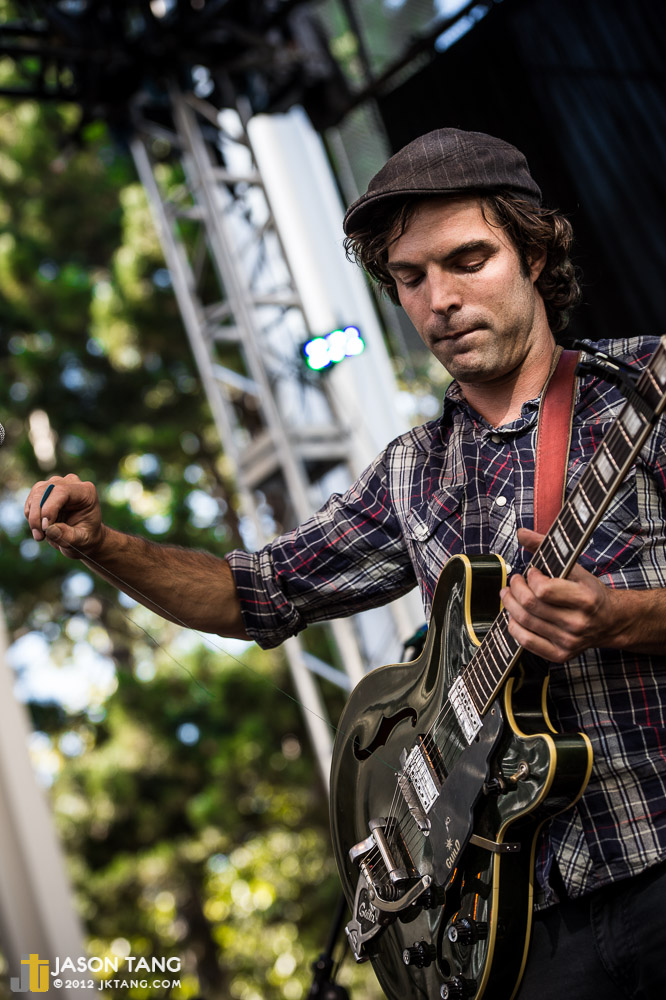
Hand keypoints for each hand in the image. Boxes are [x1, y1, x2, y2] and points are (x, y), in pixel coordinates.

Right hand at [24, 474, 105, 559]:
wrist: (83, 536)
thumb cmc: (86, 537)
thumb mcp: (82, 540)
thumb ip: (67, 536)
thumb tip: (49, 529)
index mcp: (85, 492)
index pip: (62, 492)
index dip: (49, 508)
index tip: (45, 528)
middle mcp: (71, 483)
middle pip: (45, 491)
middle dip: (37, 515)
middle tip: (39, 536)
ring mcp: (56, 484)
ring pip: (35, 495)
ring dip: (33, 517)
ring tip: (40, 536)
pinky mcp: (44, 490)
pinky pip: (31, 501)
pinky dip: (31, 516)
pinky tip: (40, 528)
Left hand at [499, 527, 621, 661]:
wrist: (611, 622)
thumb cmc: (590, 593)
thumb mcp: (575, 568)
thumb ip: (547, 548)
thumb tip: (521, 533)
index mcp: (585, 599)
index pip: (543, 590)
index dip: (531, 578)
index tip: (531, 572)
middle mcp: (577, 623)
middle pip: (530, 605)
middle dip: (515, 589)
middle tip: (514, 582)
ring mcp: (568, 641)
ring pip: (525, 622)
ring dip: (509, 605)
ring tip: (508, 595)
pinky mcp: (560, 655)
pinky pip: (526, 642)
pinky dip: (514, 626)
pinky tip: (514, 615)